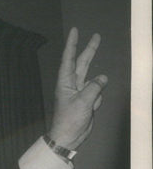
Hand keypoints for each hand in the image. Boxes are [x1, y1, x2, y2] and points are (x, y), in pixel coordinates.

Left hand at [48, 27, 107, 150]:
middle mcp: (72, 84)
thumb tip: (103, 78)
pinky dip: (97, 101)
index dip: (72, 44)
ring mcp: (80, 92)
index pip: (69, 59)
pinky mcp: (87, 100)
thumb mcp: (83, 102)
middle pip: (82, 63)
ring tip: (90, 103)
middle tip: (96, 36)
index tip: (74, 30)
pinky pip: (97, 94)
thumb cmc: (70, 120)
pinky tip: (90, 111)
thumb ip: (95, 87)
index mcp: (65, 82)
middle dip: (89, 50)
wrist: (68, 138)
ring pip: (93, 80)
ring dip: (96, 86)